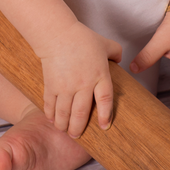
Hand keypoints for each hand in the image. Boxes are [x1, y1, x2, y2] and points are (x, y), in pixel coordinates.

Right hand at [36, 21, 121, 138]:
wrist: (57, 34)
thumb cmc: (82, 38)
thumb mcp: (106, 44)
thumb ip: (116, 53)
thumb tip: (119, 61)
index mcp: (100, 76)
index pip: (105, 101)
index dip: (105, 116)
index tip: (104, 127)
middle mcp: (83, 84)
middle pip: (82, 113)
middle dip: (79, 128)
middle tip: (77, 136)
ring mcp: (66, 86)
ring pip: (64, 113)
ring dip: (64, 125)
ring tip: (64, 131)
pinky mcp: (51, 85)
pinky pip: (50, 104)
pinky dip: (50, 114)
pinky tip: (52, 119)